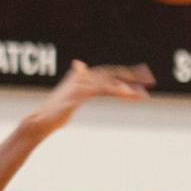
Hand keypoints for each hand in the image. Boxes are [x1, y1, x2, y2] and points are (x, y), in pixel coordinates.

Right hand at [24, 60, 153, 137]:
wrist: (40, 122)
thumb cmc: (55, 114)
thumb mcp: (70, 97)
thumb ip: (77, 85)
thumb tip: (78, 69)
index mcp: (81, 76)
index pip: (107, 72)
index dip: (124, 73)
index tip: (141, 75)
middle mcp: (81, 77)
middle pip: (111, 72)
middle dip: (132, 74)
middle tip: (150, 78)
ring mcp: (80, 84)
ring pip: (109, 81)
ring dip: (128, 86)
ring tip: (143, 93)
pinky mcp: (79, 94)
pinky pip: (102, 89)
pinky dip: (116, 89)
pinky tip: (128, 93)